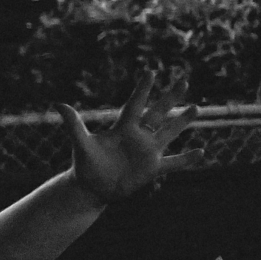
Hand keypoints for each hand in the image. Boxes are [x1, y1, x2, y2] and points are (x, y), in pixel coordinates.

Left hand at [59, 72, 201, 202]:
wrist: (92, 188)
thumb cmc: (85, 165)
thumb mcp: (81, 144)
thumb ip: (73, 124)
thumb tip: (58, 103)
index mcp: (122, 128)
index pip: (135, 105)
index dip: (143, 89)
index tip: (151, 71)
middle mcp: (138, 137)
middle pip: (158, 113)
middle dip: (170, 98)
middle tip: (184, 80)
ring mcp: (147, 152)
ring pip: (169, 133)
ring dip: (183, 121)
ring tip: (197, 108)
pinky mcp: (152, 169)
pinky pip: (174, 163)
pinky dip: (187, 159)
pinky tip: (202, 152)